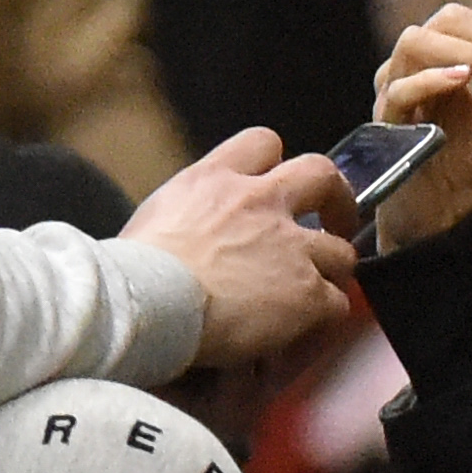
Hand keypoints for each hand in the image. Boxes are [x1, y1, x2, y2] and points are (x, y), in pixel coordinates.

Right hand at [125, 127, 363, 378]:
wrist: (145, 304)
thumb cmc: (131, 272)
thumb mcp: (155, 218)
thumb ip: (189, 214)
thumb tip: (193, 235)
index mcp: (215, 180)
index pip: (262, 143)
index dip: (276, 163)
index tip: (277, 183)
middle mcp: (260, 202)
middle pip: (321, 175)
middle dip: (335, 198)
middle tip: (332, 221)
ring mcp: (290, 247)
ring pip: (341, 251)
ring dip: (330, 270)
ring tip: (315, 290)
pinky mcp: (307, 293)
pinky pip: (336, 303)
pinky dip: (324, 317)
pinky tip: (305, 329)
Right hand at [367, 0, 471, 234]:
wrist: (442, 217)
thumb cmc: (467, 164)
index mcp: (453, 55)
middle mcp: (421, 64)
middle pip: (450, 16)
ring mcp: (399, 89)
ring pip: (418, 41)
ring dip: (470, 51)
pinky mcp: (387, 121)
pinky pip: (401, 89)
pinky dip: (432, 78)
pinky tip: (462, 81)